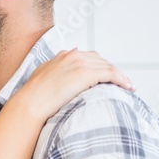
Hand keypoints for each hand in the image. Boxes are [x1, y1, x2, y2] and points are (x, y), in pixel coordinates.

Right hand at [12, 48, 134, 122]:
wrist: (30, 103)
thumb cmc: (32, 97)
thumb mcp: (42, 77)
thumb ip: (53, 71)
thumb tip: (59, 70)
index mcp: (64, 56)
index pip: (88, 58)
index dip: (100, 67)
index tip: (106, 77)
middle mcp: (74, 55)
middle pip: (101, 61)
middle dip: (112, 71)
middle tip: (121, 82)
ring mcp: (80, 63)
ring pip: (108, 67)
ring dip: (120, 76)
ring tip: (128, 86)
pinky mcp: (86, 74)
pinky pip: (111, 74)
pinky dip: (121, 80)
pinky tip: (128, 87)